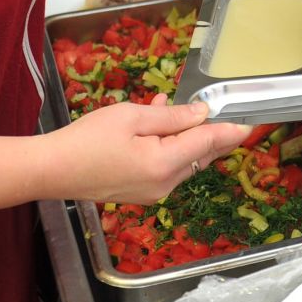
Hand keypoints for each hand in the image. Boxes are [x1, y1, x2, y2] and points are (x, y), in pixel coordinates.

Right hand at [42, 99, 250, 202]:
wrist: (51, 170)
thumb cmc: (87, 139)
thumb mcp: (132, 117)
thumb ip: (172, 116)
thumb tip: (202, 114)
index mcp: (164, 164)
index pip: (208, 143)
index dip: (230, 131)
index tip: (250, 123)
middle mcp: (164, 184)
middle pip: (199, 154)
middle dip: (210, 132)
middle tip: (220, 111)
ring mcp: (152, 193)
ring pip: (184, 161)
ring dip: (184, 136)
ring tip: (173, 108)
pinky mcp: (141, 194)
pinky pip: (166, 167)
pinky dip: (167, 146)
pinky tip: (156, 125)